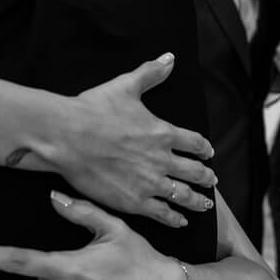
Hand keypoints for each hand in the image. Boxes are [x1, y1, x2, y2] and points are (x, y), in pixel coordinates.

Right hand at [53, 53, 216, 228]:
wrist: (67, 136)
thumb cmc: (94, 109)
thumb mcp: (126, 86)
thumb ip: (150, 73)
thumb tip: (169, 58)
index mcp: (163, 132)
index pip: (195, 143)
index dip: (204, 149)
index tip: (208, 153)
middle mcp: (162, 159)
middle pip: (195, 172)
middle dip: (206, 177)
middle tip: (212, 181)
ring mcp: (150, 182)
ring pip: (184, 195)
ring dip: (198, 200)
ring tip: (205, 205)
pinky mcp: (134, 201)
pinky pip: (163, 213)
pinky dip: (175, 218)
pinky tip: (180, 220)